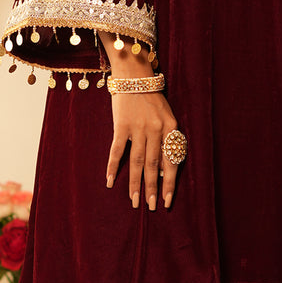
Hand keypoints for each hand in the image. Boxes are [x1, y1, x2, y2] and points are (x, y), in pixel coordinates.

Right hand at [106, 88, 180, 209]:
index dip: (169, 183)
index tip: (167, 201)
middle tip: (150, 206)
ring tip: (133, 201)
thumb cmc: (152, 99)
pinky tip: (110, 180)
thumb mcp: (165, 118)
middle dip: (152, 188)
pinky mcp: (121, 125)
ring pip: (137, 161)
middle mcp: (156, 129)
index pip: (171, 161)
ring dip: (135, 183)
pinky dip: (113, 166)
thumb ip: (166, 141)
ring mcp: (138, 127)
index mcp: (171, 128)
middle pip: (154, 165)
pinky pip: (117, 150)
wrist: (135, 75)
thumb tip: (162, 171)